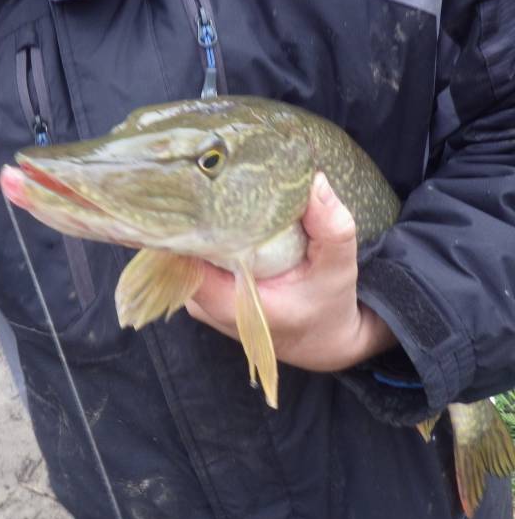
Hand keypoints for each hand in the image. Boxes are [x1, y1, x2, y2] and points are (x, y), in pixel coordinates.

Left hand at [185, 172, 396, 371]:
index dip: (187, 221)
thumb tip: (315, 181)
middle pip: (180, 251)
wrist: (321, 343)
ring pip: (184, 254)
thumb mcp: (338, 268)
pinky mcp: (203, 295)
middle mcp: (205, 305)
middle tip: (211, 175)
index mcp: (228, 304)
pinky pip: (192, 260)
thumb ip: (329, 227)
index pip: (183, 257)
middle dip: (195, 216)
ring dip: (199, 227)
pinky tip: (219, 215)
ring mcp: (200, 302)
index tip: (200, 188)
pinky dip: (205, 239)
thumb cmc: (328, 307)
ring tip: (215, 190)